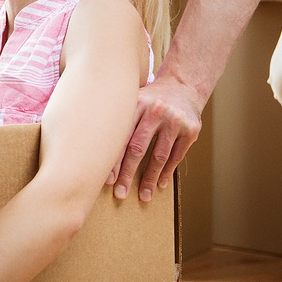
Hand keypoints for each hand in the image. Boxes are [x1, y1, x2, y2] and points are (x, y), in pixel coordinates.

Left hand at [110, 72, 204, 202]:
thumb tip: (91, 147)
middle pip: (138, 148)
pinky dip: (167, 172)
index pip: (122, 136)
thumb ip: (118, 118)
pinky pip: (176, 156)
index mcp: (137, 103)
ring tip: (143, 196)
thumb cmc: (150, 98)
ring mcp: (175, 121)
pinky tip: (160, 184)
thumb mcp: (133, 100)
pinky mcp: (190, 130)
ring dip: (150, 179)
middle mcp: (156, 111)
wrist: (184, 85)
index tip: (107, 180)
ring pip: (159, 156)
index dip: (113, 160)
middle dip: (128, 174)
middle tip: (120, 194)